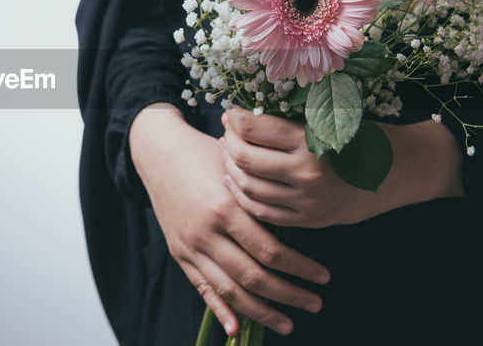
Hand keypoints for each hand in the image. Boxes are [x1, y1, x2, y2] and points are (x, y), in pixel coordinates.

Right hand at [130, 104, 330, 336]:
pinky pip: (202, 289)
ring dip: (262, 312)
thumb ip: (263, 198)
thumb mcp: (237, 170)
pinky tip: (236, 329)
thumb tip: (304, 219)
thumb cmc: (206, 156)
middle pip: (253, 277)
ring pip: (229, 291)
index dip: (300, 268)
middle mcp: (206, 233)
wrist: (159, 154)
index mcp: (225, 208)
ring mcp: (191, 247)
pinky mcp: (180, 255)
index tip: (323, 277)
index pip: (270, 251)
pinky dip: (220, 312)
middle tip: (315, 303)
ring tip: (288, 324)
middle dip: (288, 295)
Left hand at [220, 108, 463, 227]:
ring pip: (250, 188)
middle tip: (227, 132)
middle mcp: (307, 175)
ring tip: (229, 155)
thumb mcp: (334, 118)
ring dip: (232, 170)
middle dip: (229, 143)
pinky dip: (244, 197)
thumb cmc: (367, 135)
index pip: (255, 130)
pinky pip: (264, 212)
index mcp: (312, 142)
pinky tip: (236, 183)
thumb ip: (295, 119)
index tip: (230, 112)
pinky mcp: (310, 220)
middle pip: (246, 159)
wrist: (403, 171)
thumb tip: (247, 114)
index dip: (235, 119)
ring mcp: (307, 202)